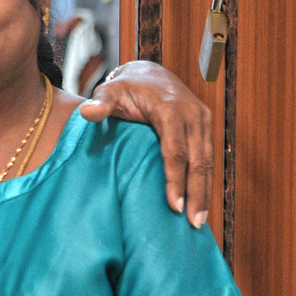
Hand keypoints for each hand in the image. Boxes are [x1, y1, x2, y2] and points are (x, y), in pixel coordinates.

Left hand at [80, 59, 213, 226]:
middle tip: (192, 223)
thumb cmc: (125, 88)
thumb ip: (100, 104)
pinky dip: (205, 181)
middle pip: (198, 160)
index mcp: (170, 109)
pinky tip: (201, 203)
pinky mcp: (206, 127)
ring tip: (199, 221)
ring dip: (205, 191)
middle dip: (196, 192)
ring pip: (208, 161)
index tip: (174, 206)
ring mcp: (202, 120)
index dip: (175, 179)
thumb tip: (87, 112)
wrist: (149, 73)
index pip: (175, 151)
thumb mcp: (109, 92)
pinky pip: (208, 157)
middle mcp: (192, 114)